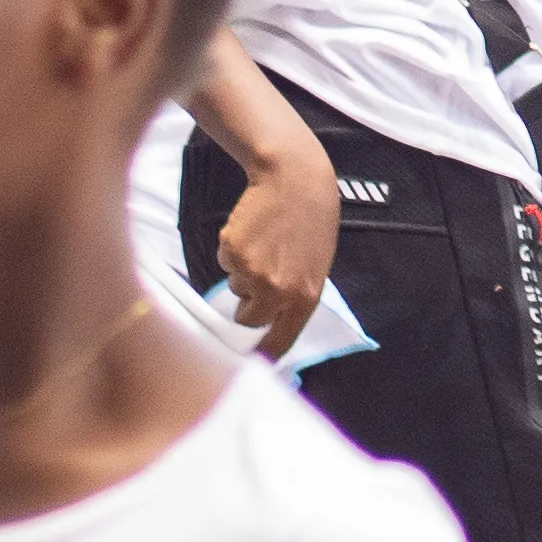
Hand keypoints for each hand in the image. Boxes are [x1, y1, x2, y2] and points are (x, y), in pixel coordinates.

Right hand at [216, 141, 337, 355]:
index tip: (252, 361)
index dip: (263, 354)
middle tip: (260, 276)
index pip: (279, 342)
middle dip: (248, 304)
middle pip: (248, 319)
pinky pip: (225, 264)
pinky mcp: (232, 254)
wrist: (296, 180)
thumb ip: (294, 296)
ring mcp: (252, 274)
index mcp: (304, 299)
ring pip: (235, 287)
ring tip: (266, 243)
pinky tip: (253, 232)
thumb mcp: (315, 266)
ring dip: (244, 272)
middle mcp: (277, 292)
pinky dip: (234, 251)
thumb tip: (271, 323)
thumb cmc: (311, 221)